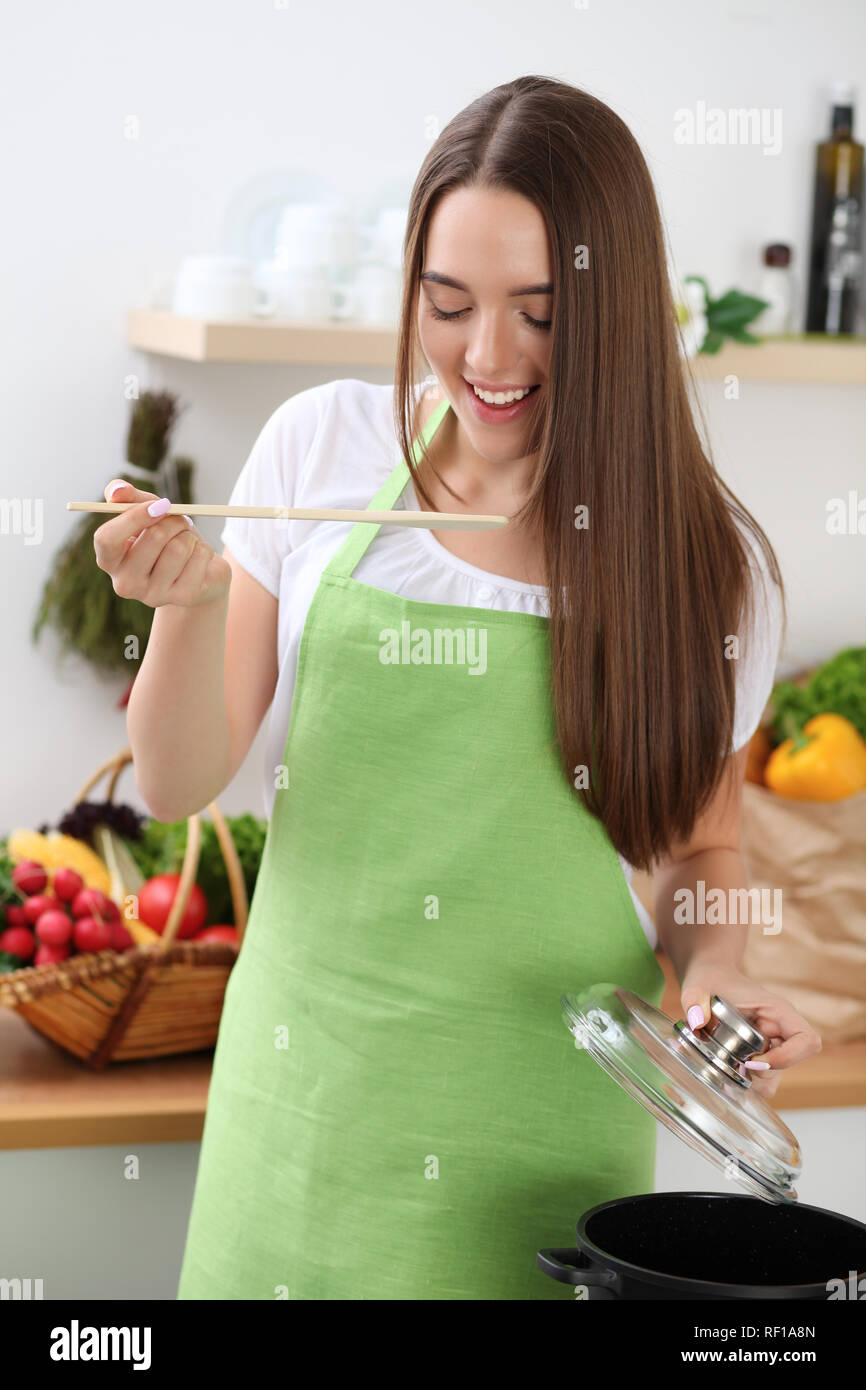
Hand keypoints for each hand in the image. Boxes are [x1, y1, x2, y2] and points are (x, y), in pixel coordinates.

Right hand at [94, 479, 231, 608]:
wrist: (195, 573)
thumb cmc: (165, 539)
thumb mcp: (146, 513)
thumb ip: (128, 497)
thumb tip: (118, 490)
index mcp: (109, 561)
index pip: (107, 539)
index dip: (134, 517)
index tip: (158, 505)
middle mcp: (126, 583)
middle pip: (154, 537)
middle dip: (173, 520)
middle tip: (178, 521)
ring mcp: (154, 594)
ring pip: (180, 547)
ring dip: (189, 535)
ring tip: (186, 542)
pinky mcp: (183, 598)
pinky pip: (200, 557)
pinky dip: (203, 549)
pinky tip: (197, 559)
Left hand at [680, 964, 821, 1098]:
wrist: (709, 978)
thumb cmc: (711, 980)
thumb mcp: (698, 986)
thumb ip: (694, 1000)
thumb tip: (698, 1022)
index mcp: (778, 1012)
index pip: (807, 1040)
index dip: (788, 1058)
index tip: (755, 1061)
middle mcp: (780, 1030)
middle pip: (790, 1065)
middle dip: (762, 1074)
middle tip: (735, 1066)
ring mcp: (771, 1043)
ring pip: (775, 1076)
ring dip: (753, 1081)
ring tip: (727, 1069)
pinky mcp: (759, 1053)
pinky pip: (761, 1078)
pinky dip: (745, 1081)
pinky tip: (725, 1071)